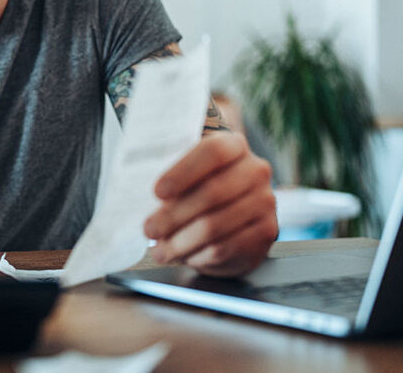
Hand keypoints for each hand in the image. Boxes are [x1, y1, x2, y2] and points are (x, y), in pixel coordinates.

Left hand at [144, 132, 277, 276]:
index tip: (157, 192)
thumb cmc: (200, 185)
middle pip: (212, 193)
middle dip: (174, 215)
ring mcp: (265, 202)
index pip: (212, 151)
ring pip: (215, 226)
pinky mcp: (266, 233)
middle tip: (148, 228)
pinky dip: (198, 255)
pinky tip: (182, 256)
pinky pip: (226, 248)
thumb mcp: (186, 172)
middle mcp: (255, 170)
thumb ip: (170, 176)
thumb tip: (136, 193)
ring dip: (181, 242)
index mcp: (234, 145)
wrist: (235, 208)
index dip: (183, 172)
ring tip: (159, 249)